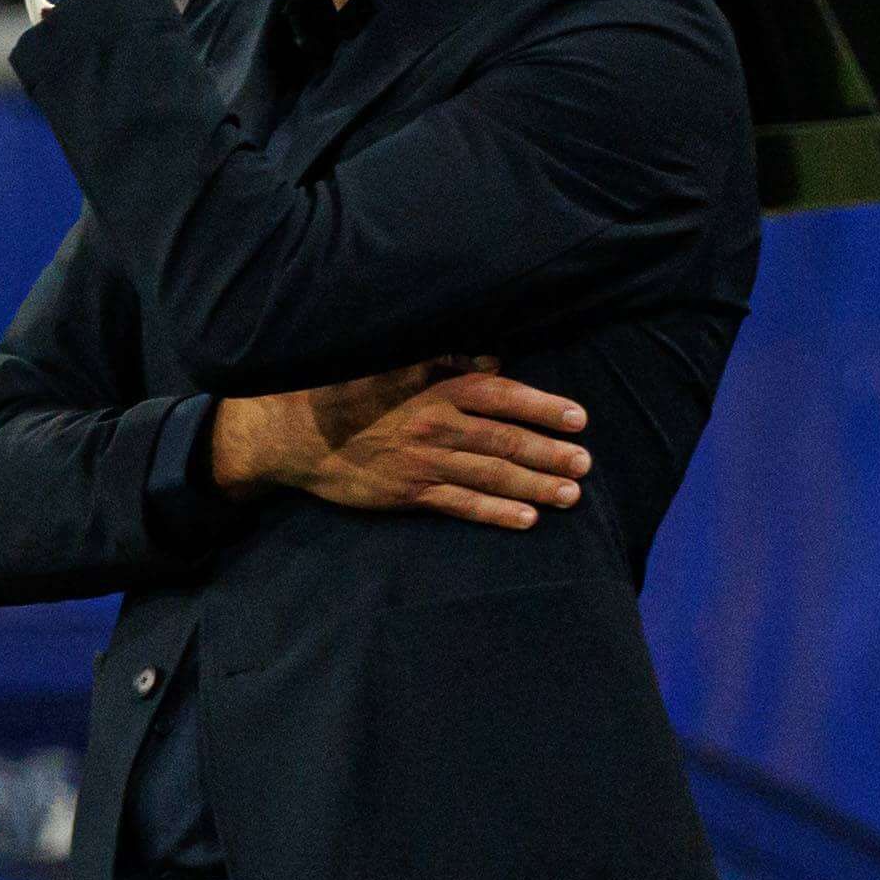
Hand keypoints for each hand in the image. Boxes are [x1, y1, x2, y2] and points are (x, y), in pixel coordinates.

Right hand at [218, 364, 591, 529]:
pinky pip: (462, 505)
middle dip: (551, 454)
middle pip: (506, 441)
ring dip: (535, 486)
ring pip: (491, 475)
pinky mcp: (408, 494)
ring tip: (570, 494)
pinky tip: (526, 519)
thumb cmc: (346, 393)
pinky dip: (496, 513)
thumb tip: (494, 362)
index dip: (544, 408)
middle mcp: (436, 426)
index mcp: (436, 389)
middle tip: (585, 464)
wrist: (294, 434)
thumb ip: (445, 361)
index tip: (578, 419)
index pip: (503, 397)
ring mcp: (423, 463)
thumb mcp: (394, 364)